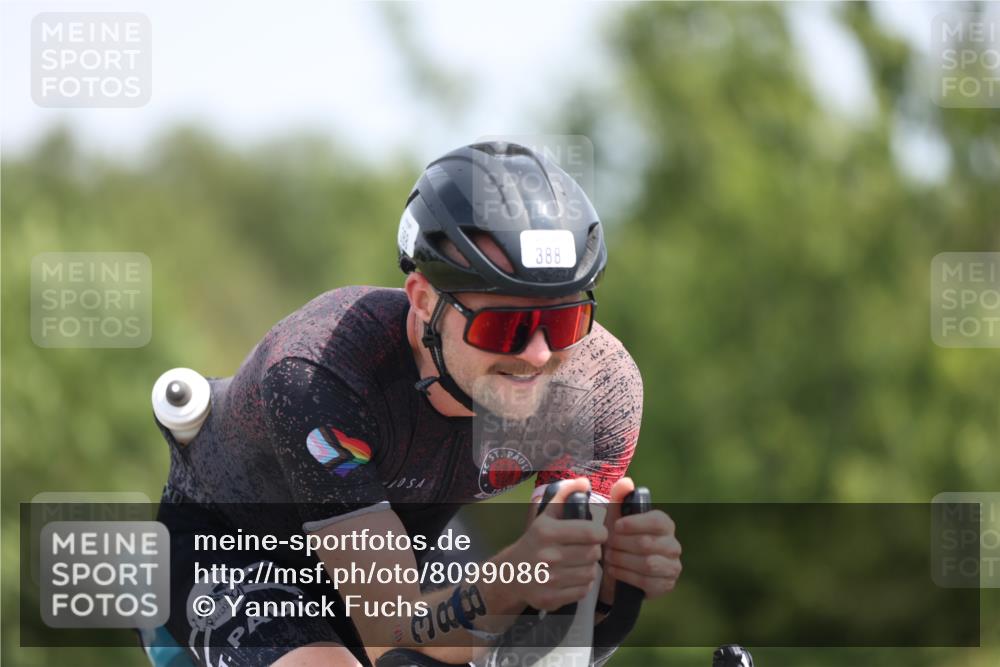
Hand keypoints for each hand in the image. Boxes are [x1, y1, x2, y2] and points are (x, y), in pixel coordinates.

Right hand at [506, 477, 607, 611]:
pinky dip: (583, 583)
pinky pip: (583, 589)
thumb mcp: (545, 516)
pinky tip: (574, 576)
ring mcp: (549, 580)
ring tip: (580, 562)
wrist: (511, 573)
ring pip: (591, 573)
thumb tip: (585, 482)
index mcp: (547, 532)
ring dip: (590, 567)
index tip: (597, 533)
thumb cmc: (534, 541)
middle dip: (595, 550)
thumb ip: (565, 497)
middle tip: (588, 548)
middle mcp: (547, 556)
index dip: (600, 533)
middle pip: (593, 553)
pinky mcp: (551, 598)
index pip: (590, 532)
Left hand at [601, 477, 681, 599]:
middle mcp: (674, 545)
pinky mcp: (666, 585)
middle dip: (622, 545)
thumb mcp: (616, 516)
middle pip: (648, 544)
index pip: (656, 521)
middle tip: (607, 545)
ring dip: (623, 560)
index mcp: (665, 524)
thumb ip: (619, 497)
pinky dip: (626, 576)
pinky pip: (647, 582)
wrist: (618, 569)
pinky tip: (615, 571)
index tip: (615, 526)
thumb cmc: (619, 538)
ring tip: (609, 557)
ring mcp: (673, 566)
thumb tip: (626, 482)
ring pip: (647, 564)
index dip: (634, 524)